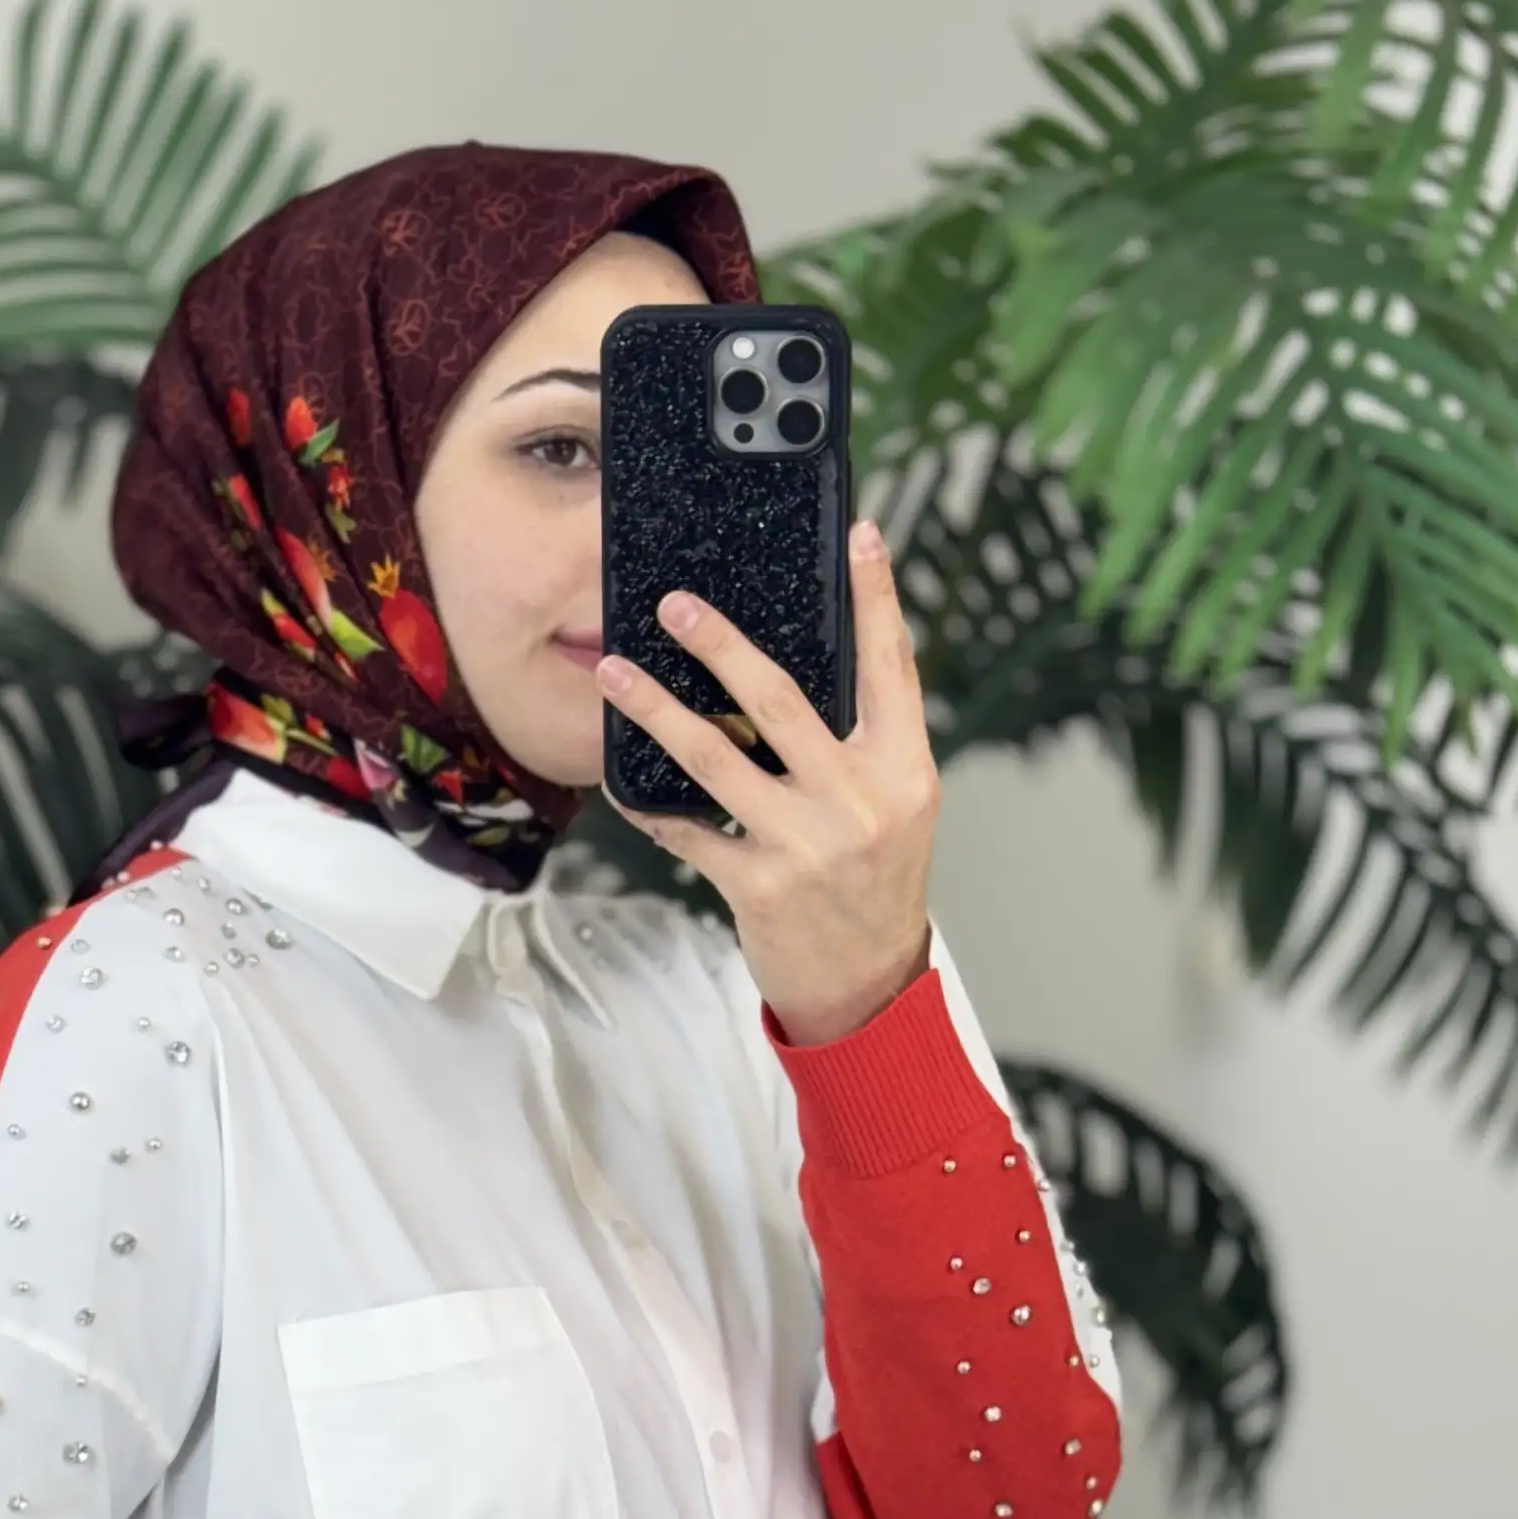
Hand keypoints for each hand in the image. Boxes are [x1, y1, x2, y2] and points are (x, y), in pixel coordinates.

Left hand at [596, 517, 937, 1045]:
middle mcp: (861, 800)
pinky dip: (649, 804)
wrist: (867, 984)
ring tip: (614, 674)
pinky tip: (618, 779)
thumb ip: (859, 743)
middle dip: (721, 645)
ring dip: (656, 711)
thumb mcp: (892, 806)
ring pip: (716, 758)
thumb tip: (784, 674)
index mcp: (904, 768)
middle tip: (674, 606)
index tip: (861, 534)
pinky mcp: (760, 885)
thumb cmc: (873, 883)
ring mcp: (808, 843)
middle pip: (781, 700)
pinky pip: (688, 829)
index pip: (892, 666)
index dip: (878, 597)